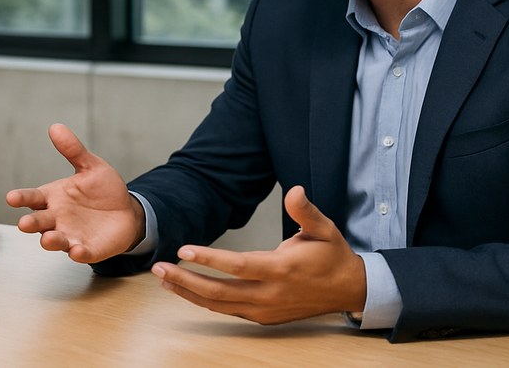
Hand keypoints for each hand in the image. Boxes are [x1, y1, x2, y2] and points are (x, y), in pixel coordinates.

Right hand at [6, 123, 144, 262]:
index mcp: (53, 198)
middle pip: (39, 222)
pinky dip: (78, 253)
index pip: (32, 198)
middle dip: (31, 223)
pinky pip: (81, 253)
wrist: (126, 211)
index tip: (11, 197)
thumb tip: (55, 127)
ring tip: (48, 239)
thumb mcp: (90, 166)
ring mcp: (71, 235)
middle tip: (24, 224)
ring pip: (55, 240)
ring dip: (51, 241)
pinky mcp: (88, 249)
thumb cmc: (102, 190)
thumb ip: (73, 150)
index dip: (21, 198)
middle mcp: (57, 218)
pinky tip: (77, 251)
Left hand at [150, 186, 365, 323]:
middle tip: (159, 269)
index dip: (210, 259)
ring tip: (164, 280)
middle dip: (186, 281)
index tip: (183, 250)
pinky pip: (228, 311)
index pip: (239, 266)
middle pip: (220, 292)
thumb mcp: (325, 229)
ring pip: (220, 306)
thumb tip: (295, 190)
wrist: (349, 290)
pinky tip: (187, 291)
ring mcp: (266, 309)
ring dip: (189, 293)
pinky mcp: (264, 317)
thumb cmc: (332, 256)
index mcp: (282, 269)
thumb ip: (306, 211)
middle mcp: (271, 294)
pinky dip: (205, 302)